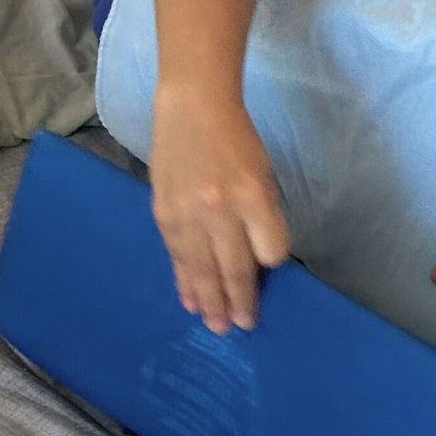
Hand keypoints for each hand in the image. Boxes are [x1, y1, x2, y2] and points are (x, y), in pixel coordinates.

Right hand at [149, 85, 291, 333]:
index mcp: (254, 195)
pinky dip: (184, 282)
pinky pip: (177, 257)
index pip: (270, 248)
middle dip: (240, 301)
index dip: (270, 266)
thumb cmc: (237, 139)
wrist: (192, 108)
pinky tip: (190, 301)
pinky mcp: (164, 214)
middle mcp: (221, 208)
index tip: (268, 275)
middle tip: (244, 327)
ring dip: (210, 301)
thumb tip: (261, 258)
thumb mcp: (263, 173)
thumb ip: (263, 214)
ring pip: (202, 269)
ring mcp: (188, 213)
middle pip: (234, 267)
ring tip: (217, 326)